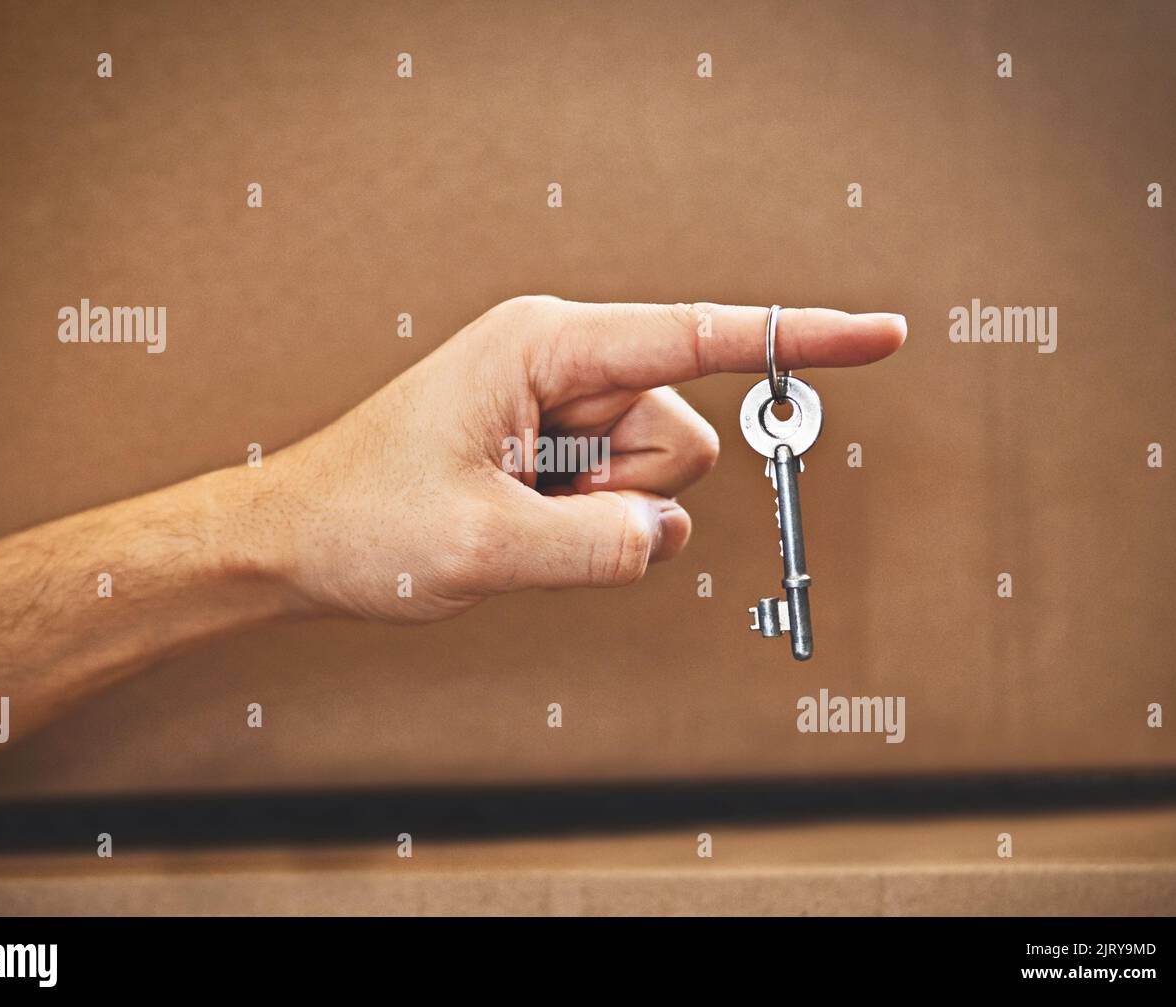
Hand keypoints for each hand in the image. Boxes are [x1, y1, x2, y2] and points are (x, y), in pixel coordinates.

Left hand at [253, 297, 904, 621]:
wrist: (295, 544)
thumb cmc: (363, 526)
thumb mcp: (480, 549)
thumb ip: (599, 548)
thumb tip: (667, 534)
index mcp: (545, 345)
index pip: (697, 337)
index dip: (796, 338)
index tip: (881, 335)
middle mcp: (563, 361)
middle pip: (683, 431)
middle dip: (631, 494)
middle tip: (538, 514)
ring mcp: (561, 405)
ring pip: (659, 474)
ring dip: (601, 517)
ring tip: (514, 519)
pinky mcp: (556, 447)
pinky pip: (624, 497)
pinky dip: (584, 528)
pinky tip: (515, 523)